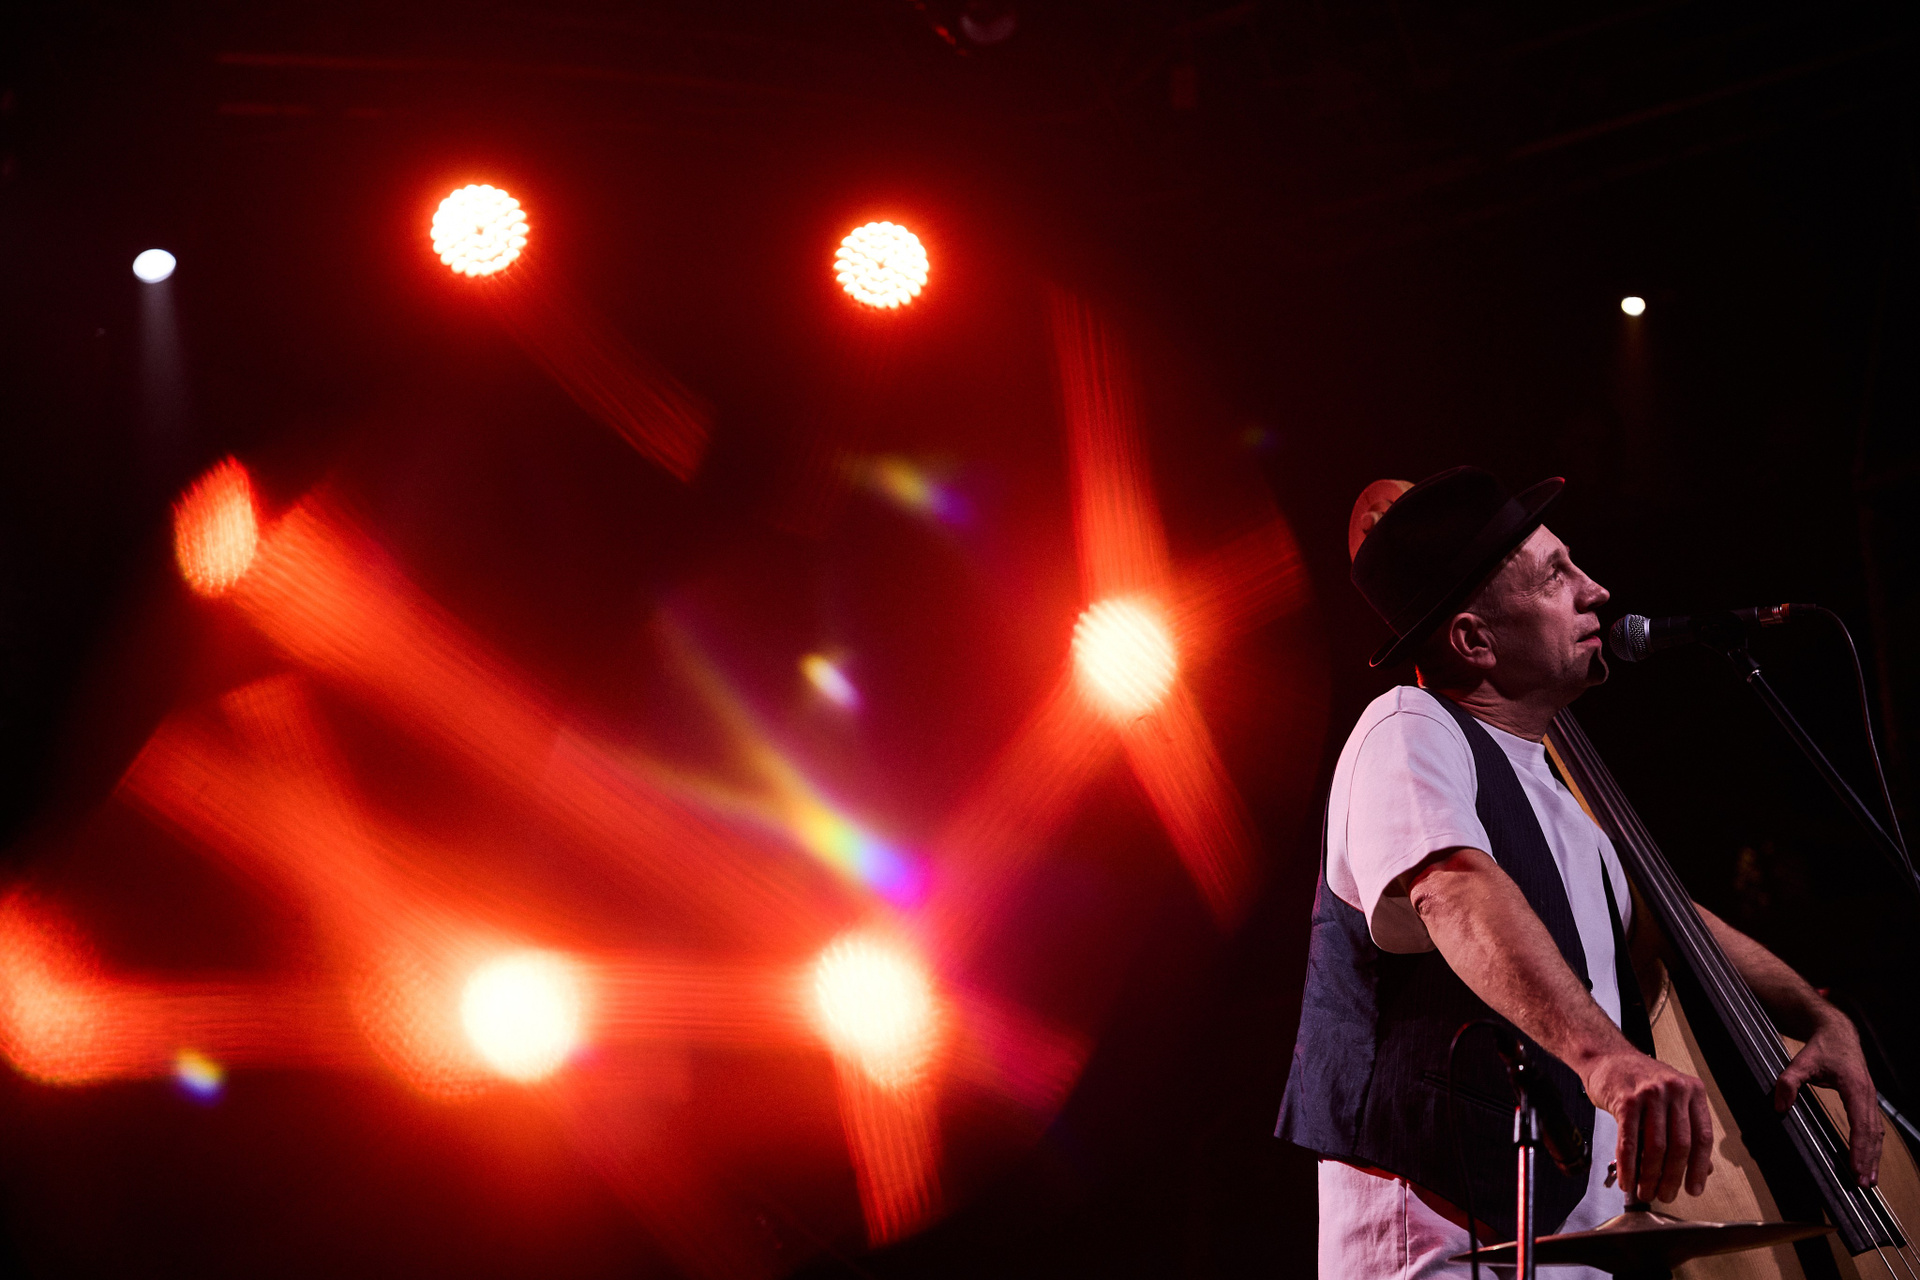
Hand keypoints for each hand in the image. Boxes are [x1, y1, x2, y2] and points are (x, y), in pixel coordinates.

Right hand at [1584, 1050, 1713, 1202]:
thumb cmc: (1638, 1079)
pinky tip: (1627, 1179)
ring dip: (1649, 1176)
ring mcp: (1650, 1094)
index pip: (1702, 1137)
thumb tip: (1702, 1168)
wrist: (1606, 1056)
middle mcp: (1674, 1090)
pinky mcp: (1625, 1100)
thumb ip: (1686, 1130)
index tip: (1694, 1189)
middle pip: (1680, 1145)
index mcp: (1692, 1091)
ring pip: (1656, 1147)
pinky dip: (1628, 1166)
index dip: (1699, 1169)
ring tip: (1645, 1191)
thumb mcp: (1670, 1099)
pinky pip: (1629, 1142)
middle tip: (1666, 1194)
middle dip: (1672, 1177)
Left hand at [1775, 1012, 1882, 1187]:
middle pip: (1872, 1133)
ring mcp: (1870, 1098)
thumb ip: (1788, 1082)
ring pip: (1876, 1133)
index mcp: (1855, 1087)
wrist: (1837, 1033)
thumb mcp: (1800, 1062)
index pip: (1860, 1123)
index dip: (1859, 1147)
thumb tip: (1779, 1106)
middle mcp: (1867, 1095)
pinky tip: (1867, 1160)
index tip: (1855, 1168)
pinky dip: (1871, 1145)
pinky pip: (1872, 1127)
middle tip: (1863, 1184)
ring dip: (1873, 1156)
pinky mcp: (1866, 1100)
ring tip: (1868, 1180)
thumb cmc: (1821, 1048)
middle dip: (1869, 1159)